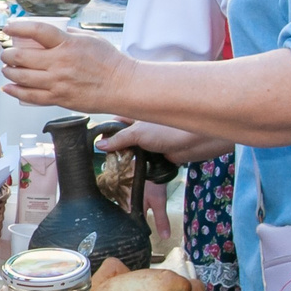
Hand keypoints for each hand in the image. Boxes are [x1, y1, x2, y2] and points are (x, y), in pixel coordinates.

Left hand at [0, 16, 126, 110]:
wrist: (122, 86)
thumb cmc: (110, 62)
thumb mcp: (90, 38)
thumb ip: (69, 34)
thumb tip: (53, 32)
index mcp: (68, 44)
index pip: (36, 31)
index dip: (18, 28)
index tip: (8, 28)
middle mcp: (60, 63)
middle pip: (22, 56)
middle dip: (8, 54)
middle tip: (6, 54)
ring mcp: (58, 82)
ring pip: (22, 77)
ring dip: (9, 72)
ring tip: (7, 70)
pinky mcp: (59, 98)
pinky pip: (31, 96)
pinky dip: (16, 92)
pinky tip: (9, 88)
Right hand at [97, 118, 227, 162]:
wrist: (197, 143)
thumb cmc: (170, 130)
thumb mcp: (138, 133)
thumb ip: (118, 140)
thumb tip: (99, 146)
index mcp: (135, 116)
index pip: (114, 121)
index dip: (105, 130)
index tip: (94, 142)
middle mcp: (141, 128)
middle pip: (121, 139)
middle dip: (114, 149)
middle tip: (104, 160)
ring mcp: (149, 142)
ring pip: (132, 152)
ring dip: (126, 161)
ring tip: (115, 169)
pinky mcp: (157, 155)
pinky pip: (143, 163)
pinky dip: (137, 168)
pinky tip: (130, 174)